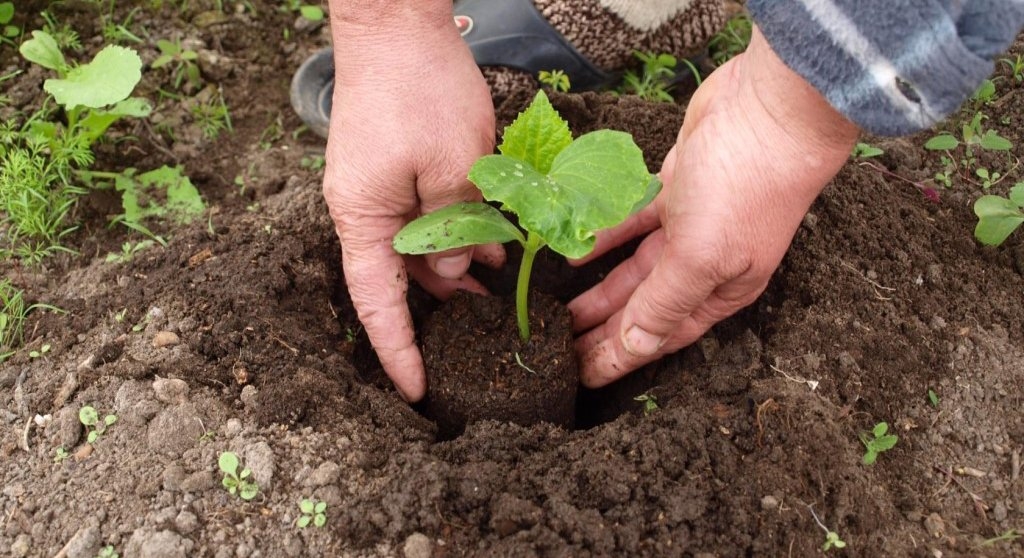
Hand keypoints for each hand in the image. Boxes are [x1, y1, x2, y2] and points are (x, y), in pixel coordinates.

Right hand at [323, 6, 503, 400]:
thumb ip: (453, 229)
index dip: (398, 352)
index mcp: (362, 218)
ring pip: (417, 249)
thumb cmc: (418, 90)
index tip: (416, 391)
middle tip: (481, 342)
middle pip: (397, 281)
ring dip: (456, 272)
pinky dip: (457, 236)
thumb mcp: (450, 168)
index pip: (377, 305)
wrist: (395, 23)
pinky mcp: (396, 167)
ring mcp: (378, 188)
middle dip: (438, 313)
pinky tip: (494, 247)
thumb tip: (454, 274)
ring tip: (498, 296)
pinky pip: (425, 217)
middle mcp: (364, 210)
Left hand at [568, 28, 858, 387]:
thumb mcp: (702, 254)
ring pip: (635, 269)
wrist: (770, 109)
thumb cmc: (744, 186)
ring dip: (599, 290)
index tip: (581, 378)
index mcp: (720, 289)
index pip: (662, 335)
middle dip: (603, 331)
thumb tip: (637, 347)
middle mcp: (706, 263)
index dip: (621, 358)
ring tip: (558, 312)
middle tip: (558, 350)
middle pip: (644, 307)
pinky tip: (572, 251)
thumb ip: (665, 301)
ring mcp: (691, 224)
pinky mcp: (675, 188)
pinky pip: (631, 223)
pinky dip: (604, 237)